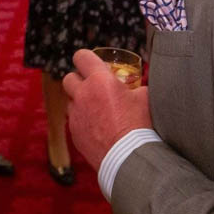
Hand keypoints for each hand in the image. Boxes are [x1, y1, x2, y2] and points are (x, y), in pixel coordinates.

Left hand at [62, 49, 152, 171]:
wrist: (128, 157)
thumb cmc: (139, 125)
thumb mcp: (144, 97)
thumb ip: (135, 87)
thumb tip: (137, 85)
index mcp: (100, 80)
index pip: (82, 57)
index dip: (85, 58)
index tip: (90, 62)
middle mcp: (83, 94)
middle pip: (69, 78)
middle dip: (78, 80)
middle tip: (92, 86)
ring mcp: (75, 114)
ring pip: (70, 101)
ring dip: (80, 101)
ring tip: (97, 110)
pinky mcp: (74, 132)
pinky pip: (74, 120)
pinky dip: (82, 120)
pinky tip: (97, 128)